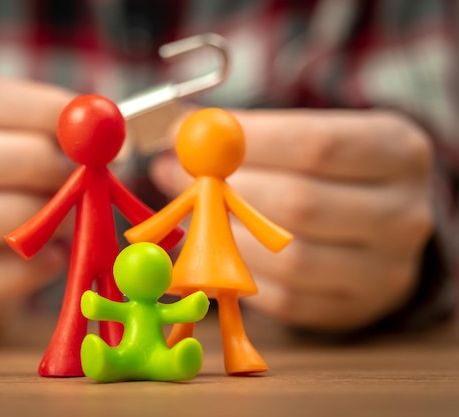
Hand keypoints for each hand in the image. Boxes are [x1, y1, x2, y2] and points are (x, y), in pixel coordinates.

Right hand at [0, 75, 75, 337]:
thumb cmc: (7, 199)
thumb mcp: (27, 159)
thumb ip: (61, 143)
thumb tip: (111, 137)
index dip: (39, 110)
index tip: (95, 127)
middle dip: (28, 164)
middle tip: (82, 176)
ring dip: (19, 217)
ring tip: (65, 221)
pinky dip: (17, 272)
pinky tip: (53, 261)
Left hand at [151, 109, 432, 331]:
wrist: (377, 227)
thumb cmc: (330, 171)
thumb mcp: (309, 135)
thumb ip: (251, 132)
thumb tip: (176, 127)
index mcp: (399, 152)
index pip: (317, 143)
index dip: (246, 141)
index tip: (189, 133)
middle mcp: (405, 213)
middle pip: (301, 204)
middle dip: (225, 190)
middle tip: (173, 174)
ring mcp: (386, 270)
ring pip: (290, 259)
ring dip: (226, 236)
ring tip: (194, 212)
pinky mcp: (354, 309)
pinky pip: (286, 300)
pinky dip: (244, 274)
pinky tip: (223, 250)